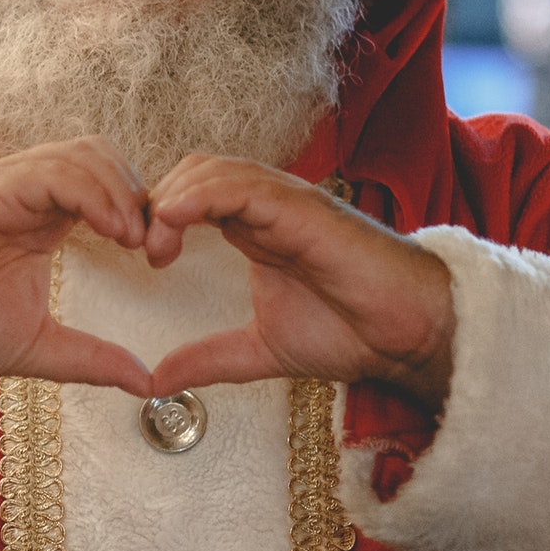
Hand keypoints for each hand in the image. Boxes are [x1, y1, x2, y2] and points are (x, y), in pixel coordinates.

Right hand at [0, 138, 157, 396]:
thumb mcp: (42, 348)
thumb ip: (93, 359)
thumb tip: (146, 383)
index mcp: (46, 218)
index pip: (109, 183)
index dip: (142, 209)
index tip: (160, 256)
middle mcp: (30, 193)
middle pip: (103, 156)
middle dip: (138, 193)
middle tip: (154, 244)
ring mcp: (10, 186)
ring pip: (84, 155)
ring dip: (121, 192)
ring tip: (134, 239)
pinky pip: (55, 173)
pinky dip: (93, 194)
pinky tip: (111, 231)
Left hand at [141, 156, 455, 406]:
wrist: (408, 335)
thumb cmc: (351, 332)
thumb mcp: (259, 350)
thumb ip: (209, 358)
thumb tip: (156, 380)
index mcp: (254, 228)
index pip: (189, 195)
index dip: (155, 216)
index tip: (141, 257)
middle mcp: (268, 207)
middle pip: (193, 172)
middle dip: (155, 202)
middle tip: (141, 249)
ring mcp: (286, 203)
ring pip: (212, 171)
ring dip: (171, 198)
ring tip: (154, 243)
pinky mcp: (303, 209)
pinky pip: (242, 186)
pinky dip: (200, 196)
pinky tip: (175, 220)